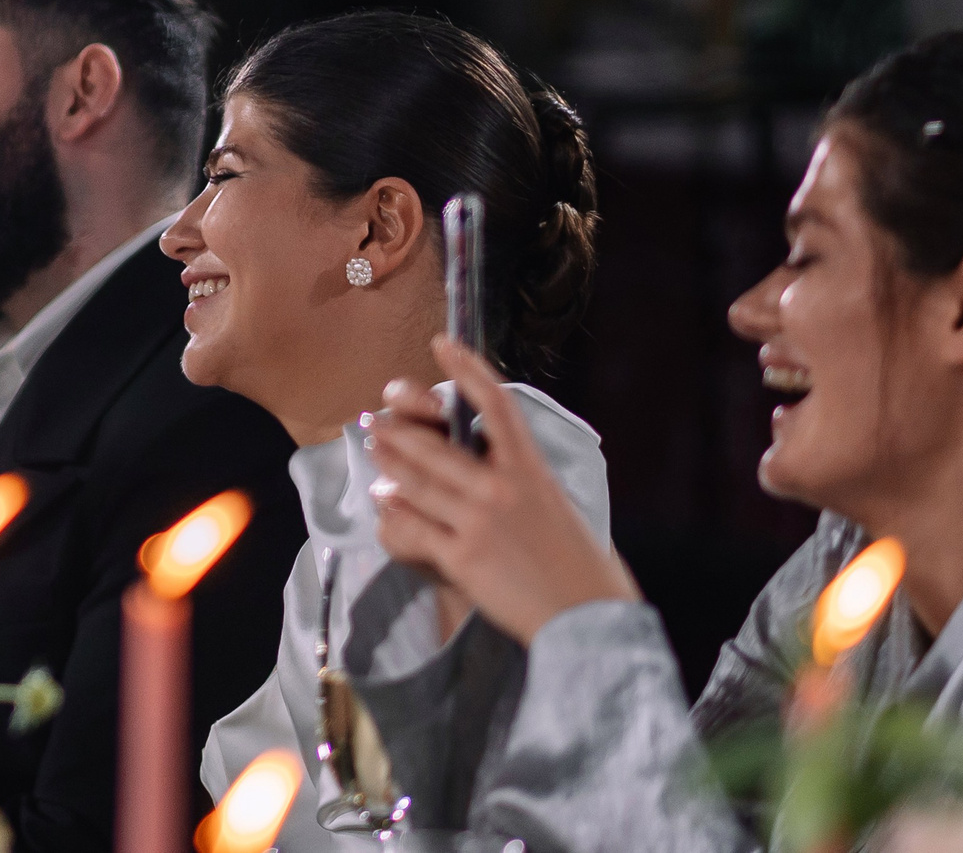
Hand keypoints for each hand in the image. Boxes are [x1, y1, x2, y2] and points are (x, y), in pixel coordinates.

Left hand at [365, 337, 638, 643]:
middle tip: (376, 420)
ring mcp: (477, 520)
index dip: (466, 369)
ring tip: (373, 453)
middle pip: (433, 445)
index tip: (442, 343)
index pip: (495, 404)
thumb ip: (522, 480)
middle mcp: (501, 487)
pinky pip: (410, 526)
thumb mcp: (557, 505)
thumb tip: (496, 463)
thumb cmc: (582, 565)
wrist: (589, 619)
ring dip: (387, 465)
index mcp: (532, 469)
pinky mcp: (461, 556)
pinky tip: (384, 503)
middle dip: (398, 431)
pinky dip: (393, 512)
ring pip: (413, 481)